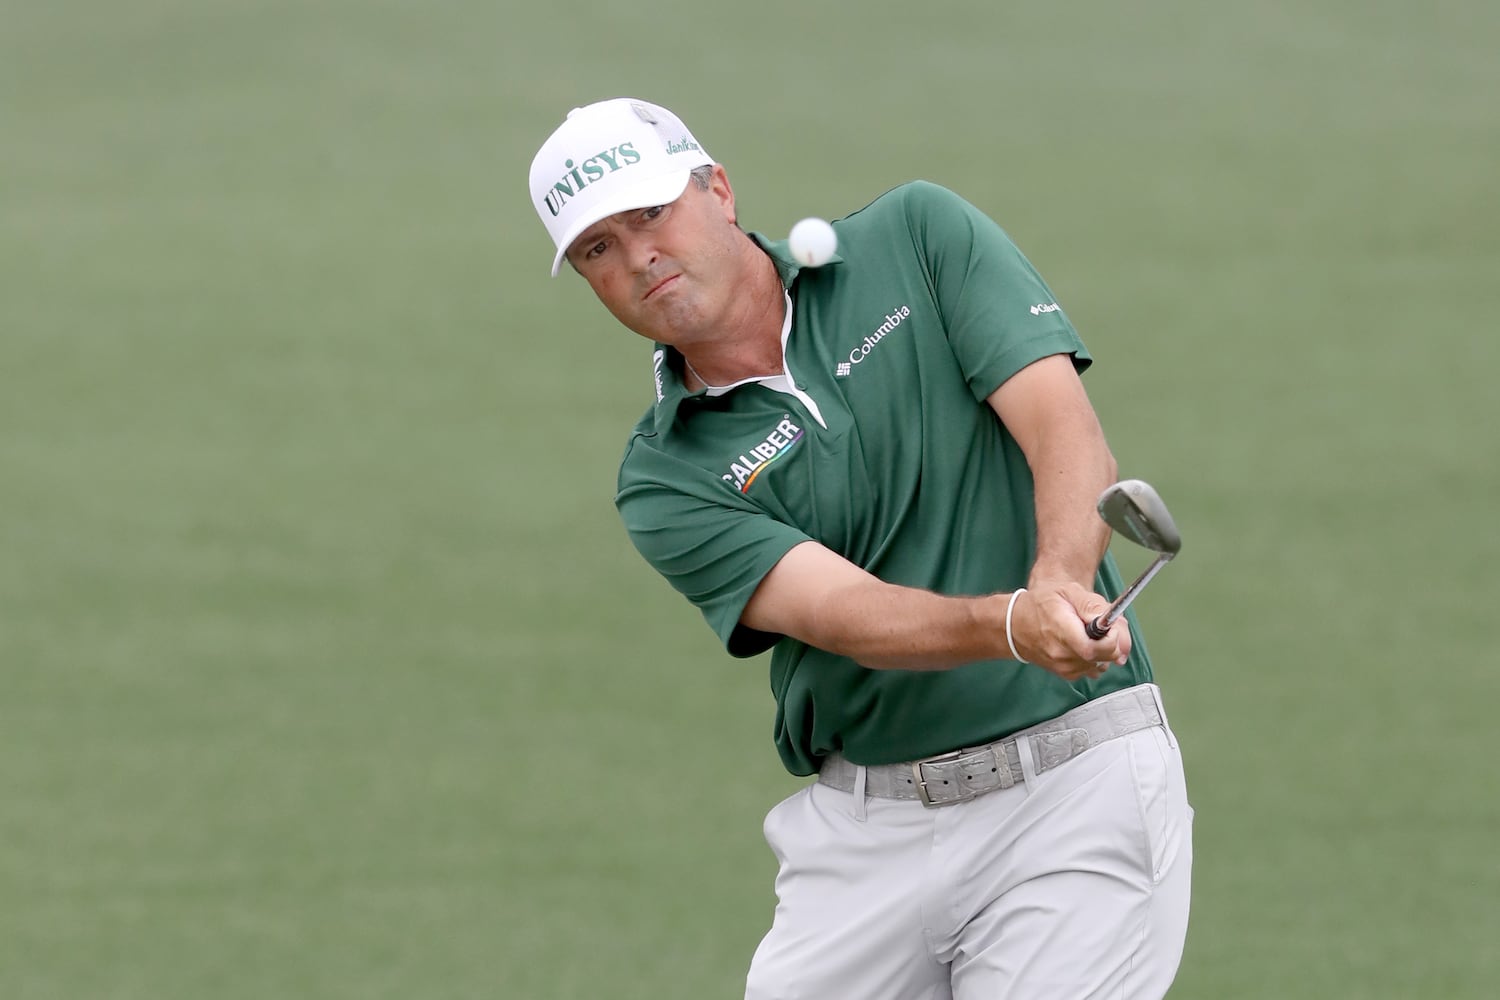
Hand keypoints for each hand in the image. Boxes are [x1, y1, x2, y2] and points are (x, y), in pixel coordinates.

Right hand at [1010, 582, 1130, 681]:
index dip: (1111, 639)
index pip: (1094, 648)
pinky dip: (1096, 657)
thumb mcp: (1068, 592)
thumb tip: (1117, 631)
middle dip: (1111, 641)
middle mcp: (1062, 654)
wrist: (1015, 625)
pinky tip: (1083, 643)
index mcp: (1061, 631)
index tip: (1110, 626)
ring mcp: (1064, 667)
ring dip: (1104, 649)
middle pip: (1103, 657)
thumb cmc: (1041, 604)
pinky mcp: (1067, 674)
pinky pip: (1094, 668)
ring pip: (1102, 663)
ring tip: (1087, 633)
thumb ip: (1094, 607)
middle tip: (1102, 626)